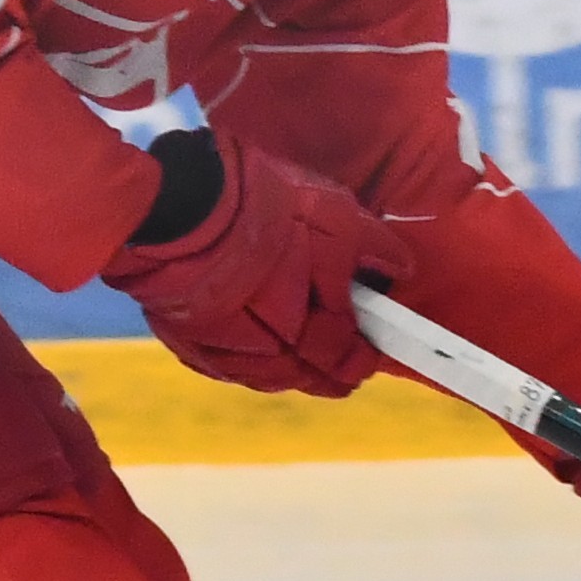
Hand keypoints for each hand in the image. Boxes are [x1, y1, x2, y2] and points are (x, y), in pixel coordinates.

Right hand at [101, 131, 402, 397]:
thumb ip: (373, 248)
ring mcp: (221, 347)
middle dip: (329, 373)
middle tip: (344, 369)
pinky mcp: (186, 339)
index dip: (359, 358)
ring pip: (265, 376)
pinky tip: (255, 349)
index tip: (369, 354)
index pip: (342, 357)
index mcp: (308, 324)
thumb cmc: (264, 209)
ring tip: (305, 360)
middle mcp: (265, 348)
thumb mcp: (335, 217)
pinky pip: (224, 363)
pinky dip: (246, 360)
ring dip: (289, 371)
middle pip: (305, 376)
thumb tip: (400, 270)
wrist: (180, 205)